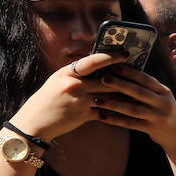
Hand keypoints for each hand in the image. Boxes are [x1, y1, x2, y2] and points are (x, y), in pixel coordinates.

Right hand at [8, 51, 127, 140]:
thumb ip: (76, 74)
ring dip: (124, 95)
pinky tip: (126, 111)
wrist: (35, 122)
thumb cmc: (47, 99)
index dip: (110, 57)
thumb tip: (97, 66)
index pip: (92, 61)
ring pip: (109, 96)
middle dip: (124, 78)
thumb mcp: (58, 81)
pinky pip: (105, 112)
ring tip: (138, 93)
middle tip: (140, 75)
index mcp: (67, 72)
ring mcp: (80, 100)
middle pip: (106, 79)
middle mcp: (74, 84)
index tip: (125, 53)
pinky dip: (115, 111)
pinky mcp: (84, 115)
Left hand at [92, 64, 175, 152]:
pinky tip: (102, 116)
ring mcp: (159, 117)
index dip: (130, 72)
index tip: (114, 66)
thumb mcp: (162, 99)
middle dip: (120, 85)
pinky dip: (115, 120)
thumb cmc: (164, 113)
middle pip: (139, 92)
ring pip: (133, 109)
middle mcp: (164, 103)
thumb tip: (125, 74)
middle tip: (103, 79)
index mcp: (165, 92)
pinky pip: (131, 124)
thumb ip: (149, 89)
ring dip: (113, 104)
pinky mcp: (153, 129)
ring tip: (97, 99)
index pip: (146, 79)